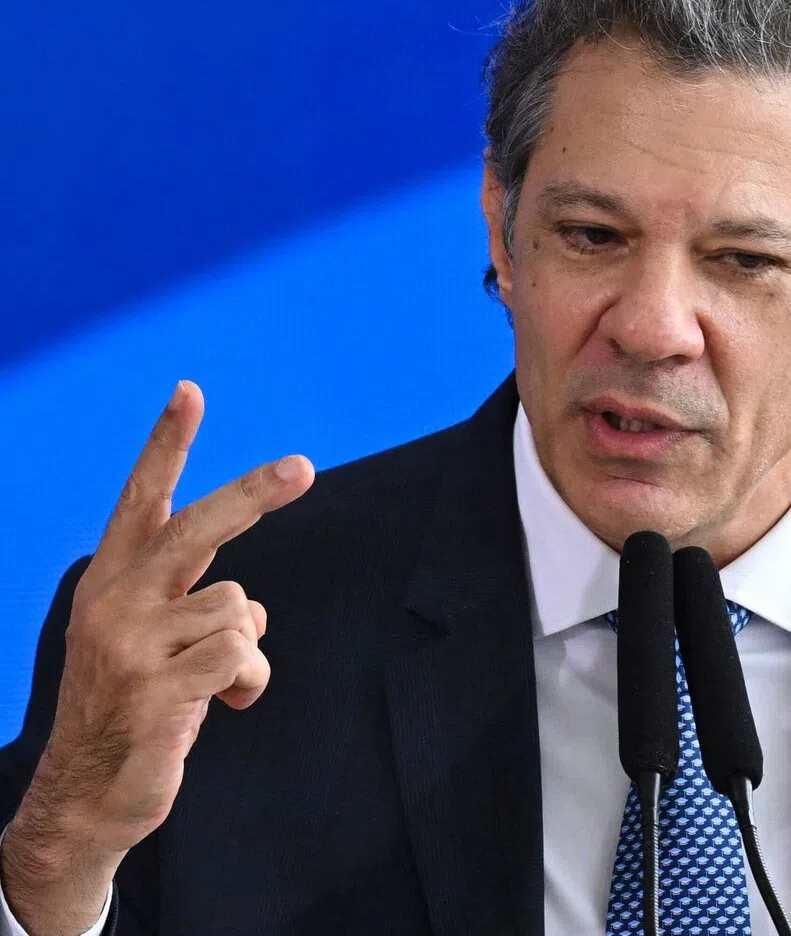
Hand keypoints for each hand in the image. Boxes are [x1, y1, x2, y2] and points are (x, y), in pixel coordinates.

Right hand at [1, 381, 313, 932]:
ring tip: (215, 685)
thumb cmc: (131, 706)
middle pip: (198, 528)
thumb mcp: (143, 640)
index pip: (142, 499)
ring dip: (248, 650)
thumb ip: (188, 604)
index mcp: (110, 581)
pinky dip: (251, 682)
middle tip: (304, 468)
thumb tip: (253, 610)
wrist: (85, 798)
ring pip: (241, 608)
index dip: (166, 444)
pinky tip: (226, 708)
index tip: (189, 392)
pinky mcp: (158, 688)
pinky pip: (243, 656)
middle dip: (254, 494)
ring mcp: (132, 644)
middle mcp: (114, 601)